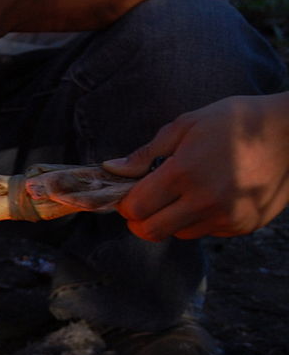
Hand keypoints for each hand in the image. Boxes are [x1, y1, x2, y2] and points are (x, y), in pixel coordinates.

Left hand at [104, 93, 288, 240]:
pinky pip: (207, 231)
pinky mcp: (244, 225)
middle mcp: (205, 201)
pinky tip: (212, 194)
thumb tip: (111, 169)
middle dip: (140, 219)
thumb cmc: (237, 121)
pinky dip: (199, 219)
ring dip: (171, 219)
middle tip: (145, 203)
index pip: (136, 207)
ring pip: (179, 233)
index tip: (129, 193)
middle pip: (150, 231)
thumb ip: (145, 153)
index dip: (125, 203)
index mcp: (184, 173)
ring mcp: (227, 217)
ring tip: (185, 192)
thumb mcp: (186, 125)